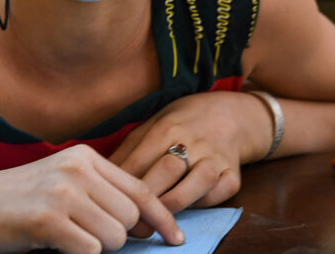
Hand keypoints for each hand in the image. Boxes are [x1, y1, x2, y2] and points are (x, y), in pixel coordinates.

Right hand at [0, 145, 182, 253]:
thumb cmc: (12, 202)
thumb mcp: (59, 183)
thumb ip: (98, 194)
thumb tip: (143, 225)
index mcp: (83, 157)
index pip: (139, 189)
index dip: (162, 217)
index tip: (175, 238)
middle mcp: (76, 169)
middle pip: (129, 218)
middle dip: (116, 238)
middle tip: (82, 238)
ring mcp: (62, 192)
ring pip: (114, 238)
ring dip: (96, 249)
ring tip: (65, 239)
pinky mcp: (48, 220)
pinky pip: (90, 252)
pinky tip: (54, 246)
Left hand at [109, 92, 262, 236]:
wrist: (228, 115)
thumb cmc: (180, 124)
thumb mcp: (151, 126)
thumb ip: (128, 150)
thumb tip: (100, 174)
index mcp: (166, 128)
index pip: (140, 160)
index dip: (123, 185)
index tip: (110, 202)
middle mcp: (192, 140)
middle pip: (166, 171)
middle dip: (146, 198)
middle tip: (129, 220)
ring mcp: (215, 157)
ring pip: (197, 183)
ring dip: (174, 204)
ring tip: (156, 219)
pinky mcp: (233, 173)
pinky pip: (220, 193)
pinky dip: (204, 203)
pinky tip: (188, 208)